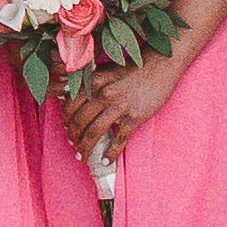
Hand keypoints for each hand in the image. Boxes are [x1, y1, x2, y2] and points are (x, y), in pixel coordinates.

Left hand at [58, 42, 188, 158]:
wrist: (160, 66)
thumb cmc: (132, 68)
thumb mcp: (105, 70)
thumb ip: (89, 83)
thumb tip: (70, 97)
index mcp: (93, 81)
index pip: (70, 106)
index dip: (66, 121)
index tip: (67, 128)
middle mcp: (102, 94)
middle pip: (79, 121)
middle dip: (73, 136)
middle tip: (73, 144)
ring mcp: (119, 106)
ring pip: (94, 133)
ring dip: (85, 147)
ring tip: (82, 155)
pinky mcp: (135, 116)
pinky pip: (118, 139)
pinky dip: (110, 153)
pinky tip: (105, 160)